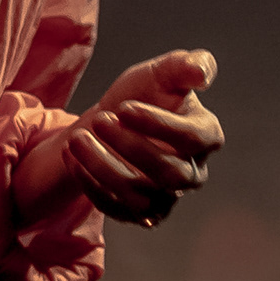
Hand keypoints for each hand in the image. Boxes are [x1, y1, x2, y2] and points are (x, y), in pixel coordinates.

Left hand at [22, 48, 222, 231]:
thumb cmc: (144, 93)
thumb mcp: (162, 73)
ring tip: (77, 139)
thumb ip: (184, 66)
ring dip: (104, 168)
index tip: (124, 108)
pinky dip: (91, 185)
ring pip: (140, 196)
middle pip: (169, 173)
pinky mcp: (139, 214)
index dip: (158, 125)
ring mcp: (166, 198)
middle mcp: (192, 173)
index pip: (192, 139)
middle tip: (99, 121)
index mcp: (207, 135)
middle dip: (130, 147)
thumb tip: (202, 73)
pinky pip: (117, 209)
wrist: (112, 120)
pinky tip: (72, 158)